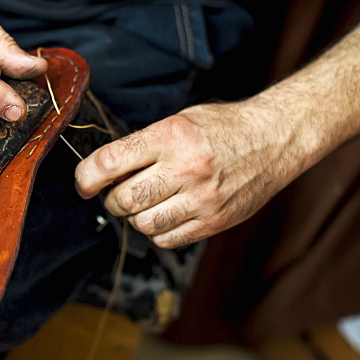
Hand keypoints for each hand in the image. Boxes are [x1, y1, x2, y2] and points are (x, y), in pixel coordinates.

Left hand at [74, 100, 305, 247]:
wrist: (275, 139)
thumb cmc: (222, 127)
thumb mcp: (180, 120)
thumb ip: (144, 145)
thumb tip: (104, 171)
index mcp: (172, 136)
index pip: (110, 161)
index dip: (87, 176)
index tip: (84, 182)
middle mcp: (186, 168)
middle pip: (123, 200)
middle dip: (111, 199)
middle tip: (117, 191)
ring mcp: (202, 199)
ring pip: (143, 224)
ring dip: (135, 217)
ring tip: (146, 201)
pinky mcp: (214, 222)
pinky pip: (167, 239)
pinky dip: (157, 231)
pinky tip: (166, 213)